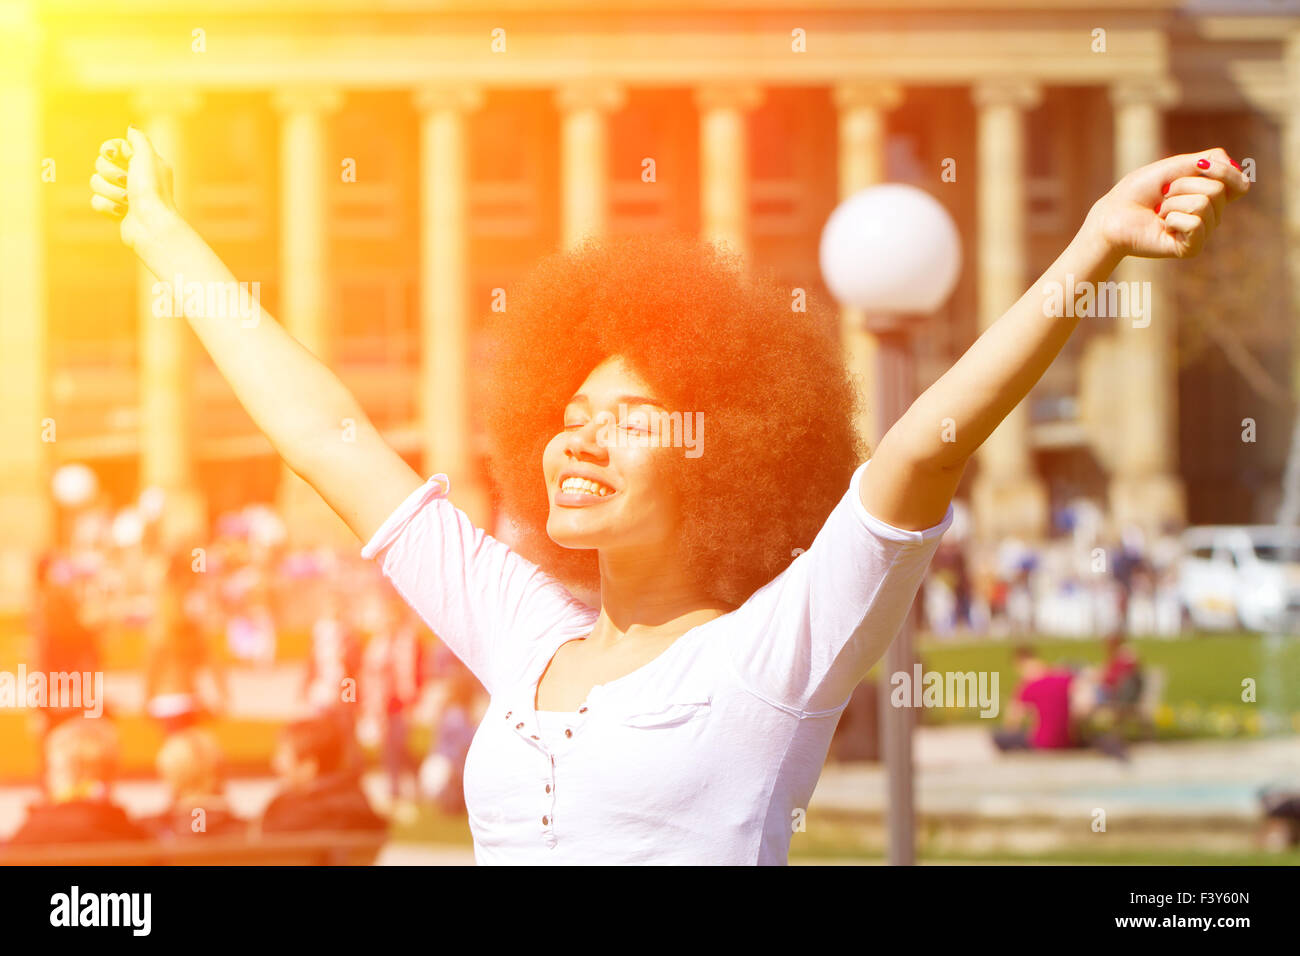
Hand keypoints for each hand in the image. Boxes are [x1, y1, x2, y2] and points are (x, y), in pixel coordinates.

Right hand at [90, 126, 180, 251]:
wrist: (151, 225)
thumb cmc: (151, 190)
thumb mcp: (148, 157)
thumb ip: (138, 139)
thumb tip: (131, 129)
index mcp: (144, 163)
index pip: (114, 147)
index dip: (109, 150)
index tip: (115, 156)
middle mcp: (134, 177)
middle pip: (100, 164)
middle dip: (110, 173)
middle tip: (127, 182)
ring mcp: (123, 194)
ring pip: (96, 183)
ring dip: (111, 191)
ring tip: (127, 201)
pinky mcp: (115, 210)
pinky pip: (96, 201)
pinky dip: (107, 206)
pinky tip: (122, 212)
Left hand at [1085, 146, 1249, 259]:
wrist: (1113, 214)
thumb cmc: (1139, 190)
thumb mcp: (1176, 165)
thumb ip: (1211, 161)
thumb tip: (1241, 170)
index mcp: (1210, 195)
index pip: (1239, 182)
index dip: (1222, 171)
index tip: (1198, 167)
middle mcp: (1211, 214)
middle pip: (1217, 189)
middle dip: (1183, 185)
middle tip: (1163, 195)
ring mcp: (1202, 232)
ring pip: (1204, 204)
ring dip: (1173, 202)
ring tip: (1159, 211)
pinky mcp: (1191, 248)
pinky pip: (1195, 223)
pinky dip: (1173, 218)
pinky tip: (1162, 225)